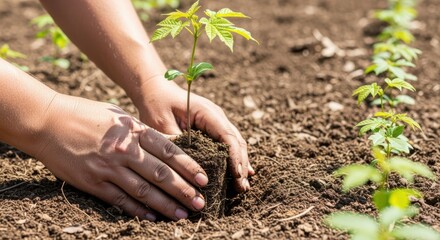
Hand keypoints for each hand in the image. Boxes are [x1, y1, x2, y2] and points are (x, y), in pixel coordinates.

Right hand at [36, 94, 208, 220]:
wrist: (46, 121)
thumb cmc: (85, 114)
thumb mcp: (117, 115)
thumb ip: (140, 131)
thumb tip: (166, 146)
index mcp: (133, 130)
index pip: (169, 151)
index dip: (189, 167)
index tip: (203, 179)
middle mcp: (124, 150)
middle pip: (161, 174)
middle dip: (183, 190)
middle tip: (200, 202)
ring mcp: (108, 168)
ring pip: (144, 190)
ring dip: (166, 204)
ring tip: (183, 213)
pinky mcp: (92, 182)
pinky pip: (120, 200)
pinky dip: (138, 210)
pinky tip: (153, 217)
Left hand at [135, 78, 254, 191]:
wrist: (156, 90)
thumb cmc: (157, 105)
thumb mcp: (162, 125)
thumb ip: (176, 143)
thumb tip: (189, 166)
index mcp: (206, 112)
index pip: (227, 136)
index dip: (234, 156)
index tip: (236, 175)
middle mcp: (216, 116)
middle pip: (236, 141)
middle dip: (241, 164)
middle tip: (242, 187)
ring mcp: (217, 121)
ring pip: (235, 143)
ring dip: (240, 163)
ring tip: (243, 185)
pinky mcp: (212, 128)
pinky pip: (228, 144)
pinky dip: (234, 158)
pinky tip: (239, 174)